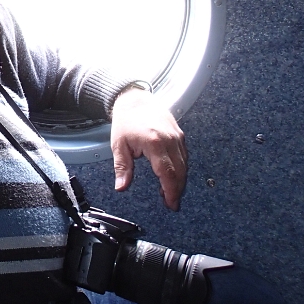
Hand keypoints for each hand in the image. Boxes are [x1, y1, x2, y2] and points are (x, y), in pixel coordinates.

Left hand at [110, 87, 186, 210]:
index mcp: (155, 143)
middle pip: (180, 172)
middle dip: (178, 190)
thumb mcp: (119, 145)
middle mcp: (170, 140)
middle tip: (172, 203)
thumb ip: (122, 167)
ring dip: (180, 181)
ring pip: (185, 165)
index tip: (171, 203)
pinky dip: (181, 169)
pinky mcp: (180, 135)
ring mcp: (177, 137)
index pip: (168, 173)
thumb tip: (121, 186)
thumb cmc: (127, 120)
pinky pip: (184, 156)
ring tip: (170, 193)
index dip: (171, 191)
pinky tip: (173, 176)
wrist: (135, 99)